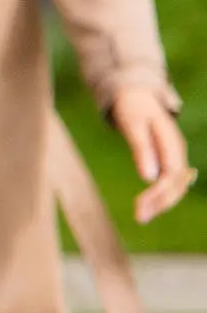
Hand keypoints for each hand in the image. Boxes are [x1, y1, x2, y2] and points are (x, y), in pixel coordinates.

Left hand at [110, 86, 195, 224]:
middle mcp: (178, 152)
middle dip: (160, 203)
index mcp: (173, 143)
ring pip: (176, 186)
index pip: (172, 176)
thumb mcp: (133, 125)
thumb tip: (148, 178)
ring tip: (141, 216)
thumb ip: (142, 149)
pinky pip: (170, 182)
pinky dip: (161, 195)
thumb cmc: (133, 108)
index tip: (141, 206)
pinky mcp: (169, 159)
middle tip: (140, 217)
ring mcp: (176, 156)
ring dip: (161, 202)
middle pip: (177, 185)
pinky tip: (149, 205)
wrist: (137, 95)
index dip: (160, 194)